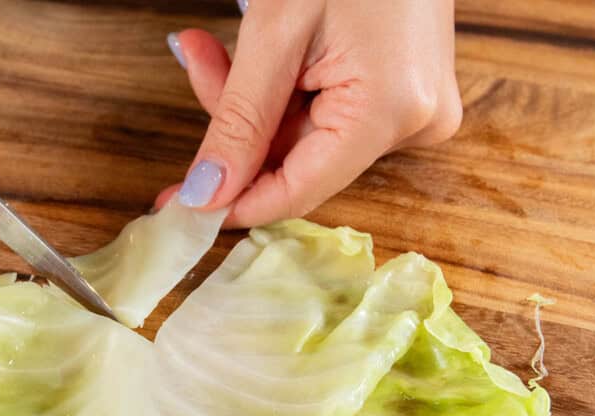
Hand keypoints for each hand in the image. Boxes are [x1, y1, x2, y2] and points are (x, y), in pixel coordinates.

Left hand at [160, 0, 460, 227]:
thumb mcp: (276, 29)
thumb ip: (238, 120)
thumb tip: (205, 193)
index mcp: (390, 111)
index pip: (299, 190)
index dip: (234, 202)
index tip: (178, 207)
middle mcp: (414, 123)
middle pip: (298, 160)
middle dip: (237, 123)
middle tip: (196, 57)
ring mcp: (417, 110)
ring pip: (308, 137)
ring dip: (255, 99)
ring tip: (217, 41)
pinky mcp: (408, 94)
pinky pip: (331, 114)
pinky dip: (286, 89)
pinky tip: (265, 46)